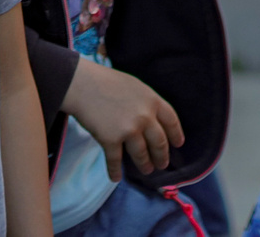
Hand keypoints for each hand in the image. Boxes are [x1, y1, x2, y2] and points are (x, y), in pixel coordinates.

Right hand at [62, 60, 181, 181]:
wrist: (82, 84)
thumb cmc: (106, 81)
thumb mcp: (134, 86)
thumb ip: (146, 103)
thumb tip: (153, 121)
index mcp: (152, 100)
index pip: (171, 121)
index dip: (175, 134)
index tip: (177, 144)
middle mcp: (144, 117)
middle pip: (159, 142)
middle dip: (161, 156)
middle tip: (161, 164)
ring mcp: (128, 130)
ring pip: (142, 155)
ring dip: (145, 165)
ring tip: (146, 170)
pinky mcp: (111, 140)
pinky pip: (115, 161)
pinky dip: (115, 171)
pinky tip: (115, 177)